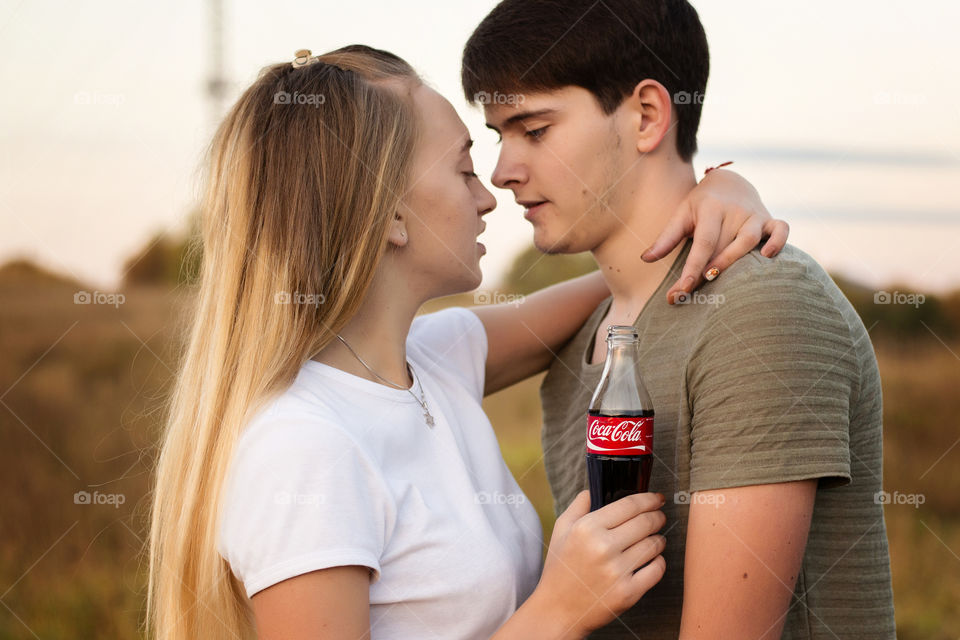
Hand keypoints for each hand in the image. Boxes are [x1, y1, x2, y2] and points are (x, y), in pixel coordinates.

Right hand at [531, 491, 666, 636]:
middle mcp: (603, 547)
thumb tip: (591, 491)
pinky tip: (653, 559)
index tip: (656, 499)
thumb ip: (577, 507)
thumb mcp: (561, 531)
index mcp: (587, 528)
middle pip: (645, 523)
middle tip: (660, 516)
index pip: (629, 505)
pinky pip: (656, 570)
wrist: (557, 609)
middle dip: (658, 517)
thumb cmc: (560, 569)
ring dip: (659, 539)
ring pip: (654, 545)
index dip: (648, 499)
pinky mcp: (628, 592)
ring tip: (655, 539)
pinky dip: (659, 562)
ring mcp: (617, 571)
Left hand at [641, 169, 789, 304]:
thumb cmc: (701, 205)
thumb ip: (666, 238)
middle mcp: (734, 211)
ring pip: (749, 239)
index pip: (702, 242)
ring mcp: (754, 215)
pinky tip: (768, 256)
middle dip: (707, 271)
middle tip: (688, 294)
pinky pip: (781, 229)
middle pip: (723, 245)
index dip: (692, 267)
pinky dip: (778, 241)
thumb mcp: (682, 214)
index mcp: (710, 209)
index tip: (681, 290)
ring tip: (716, 276)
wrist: (729, 182)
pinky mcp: (770, 219)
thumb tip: (645, 259)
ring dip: (735, 258)